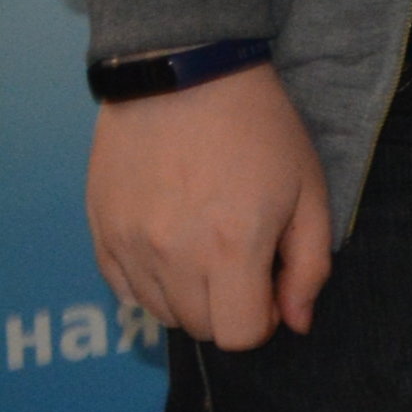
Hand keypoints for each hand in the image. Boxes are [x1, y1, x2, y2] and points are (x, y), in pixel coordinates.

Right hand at [89, 68, 328, 352]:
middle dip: (229, 307)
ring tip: (206, 246)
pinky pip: (123, 289)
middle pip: (200, 328)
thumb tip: (296, 322)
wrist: (186, 75)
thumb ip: (309, 266)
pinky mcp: (101, 230)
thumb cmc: (260, 129)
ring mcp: (130, 245)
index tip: (269, 287)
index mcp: (232, 248)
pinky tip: (172, 243)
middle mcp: (173, 255)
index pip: (240, 336)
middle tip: (242, 261)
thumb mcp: (310, 192)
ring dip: (189, 296)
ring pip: (160, 313)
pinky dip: (150, 281)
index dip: (263, 321)